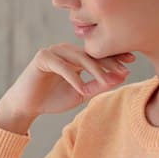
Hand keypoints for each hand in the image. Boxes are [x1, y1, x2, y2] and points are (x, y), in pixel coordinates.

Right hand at [0, 44, 135, 132]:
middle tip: (123, 69)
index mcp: (75, 57)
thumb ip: (98, 85)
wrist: (27, 107)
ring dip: (94, 69)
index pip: (97, 54)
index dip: (114, 57)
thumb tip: (121, 77)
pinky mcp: (42, 58)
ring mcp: (53, 52)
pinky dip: (72, 77)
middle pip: (91, 53)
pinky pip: (61, 66)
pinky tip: (81, 88)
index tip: (131, 62)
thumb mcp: (81, 94)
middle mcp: (65, 51)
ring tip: (106, 81)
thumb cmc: (53, 100)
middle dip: (108, 61)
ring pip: (78, 57)